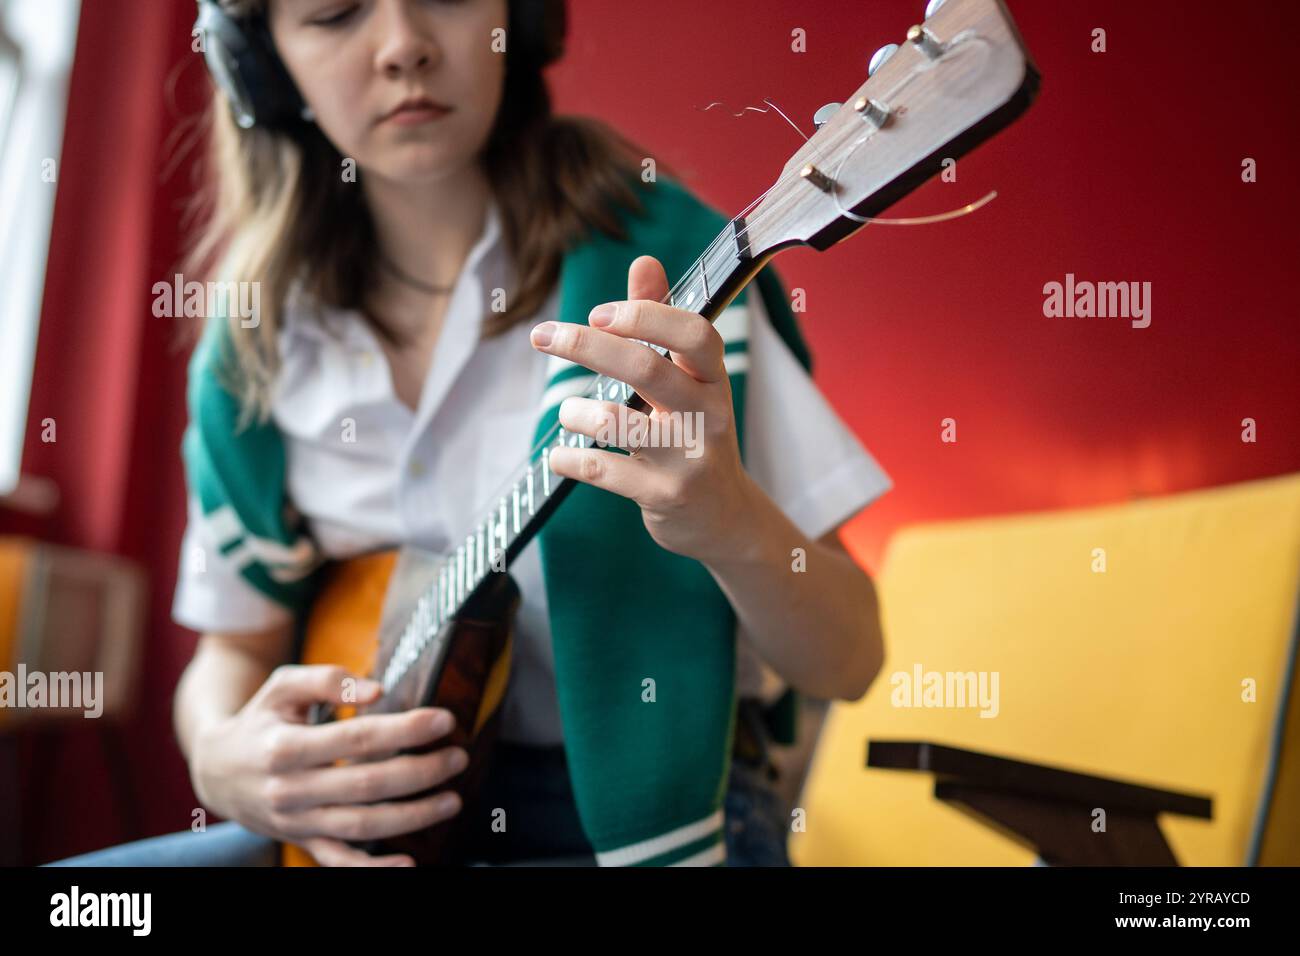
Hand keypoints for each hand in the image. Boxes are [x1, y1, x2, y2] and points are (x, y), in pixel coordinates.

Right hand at [190, 664, 466, 866]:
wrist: (214, 770)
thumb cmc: (259, 720)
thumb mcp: (281, 686)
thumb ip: (326, 681)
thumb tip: (376, 690)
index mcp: (286, 747)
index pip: (358, 738)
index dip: (405, 729)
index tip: (444, 720)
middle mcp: (290, 790)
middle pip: (368, 784)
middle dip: (420, 772)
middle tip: (457, 757)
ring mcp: (297, 822)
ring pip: (362, 826)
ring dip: (413, 816)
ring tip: (452, 799)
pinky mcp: (302, 842)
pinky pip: (340, 863)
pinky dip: (374, 869)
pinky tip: (410, 863)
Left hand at [528, 255, 760, 564]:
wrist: (724, 517)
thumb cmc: (695, 435)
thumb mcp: (688, 381)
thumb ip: (662, 322)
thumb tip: (644, 262)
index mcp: (713, 379)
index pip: (693, 333)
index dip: (644, 315)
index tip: (598, 314)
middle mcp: (707, 414)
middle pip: (646, 367)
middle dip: (585, 345)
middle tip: (543, 336)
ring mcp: (687, 458)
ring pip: (618, 421)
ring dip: (577, 412)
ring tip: (568, 411)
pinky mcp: (665, 496)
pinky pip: (605, 469)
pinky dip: (570, 460)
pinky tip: (559, 457)